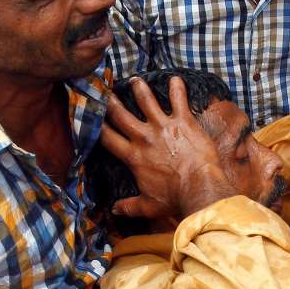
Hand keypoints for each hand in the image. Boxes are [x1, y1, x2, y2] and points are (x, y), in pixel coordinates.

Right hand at [100, 75, 236, 219]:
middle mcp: (144, 137)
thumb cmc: (174, 199)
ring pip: (147, 101)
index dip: (96, 126)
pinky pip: (179, 100)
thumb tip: (114, 210)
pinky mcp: (183, 121)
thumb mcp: (148, 207)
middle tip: (104, 90)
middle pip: (121, 115)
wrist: (199, 188)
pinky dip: (177, 88)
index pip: (107, 138)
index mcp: (133, 157)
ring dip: (140, 89)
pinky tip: (176, 78)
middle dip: (110, 101)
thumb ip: (129, 206)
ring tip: (135, 80)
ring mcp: (163, 126)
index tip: (90, 116)